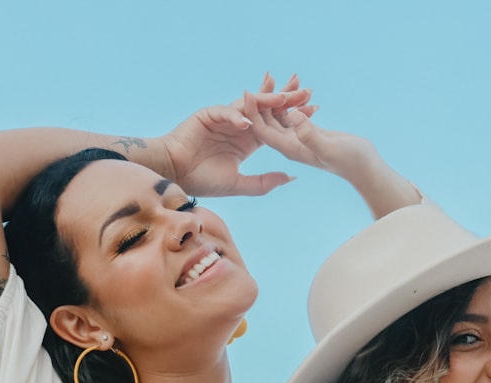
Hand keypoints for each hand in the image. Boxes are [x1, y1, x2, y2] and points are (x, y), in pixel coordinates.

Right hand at [159, 74, 312, 196]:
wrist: (175, 175)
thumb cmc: (203, 181)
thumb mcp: (238, 184)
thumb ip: (264, 182)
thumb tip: (291, 176)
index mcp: (248, 141)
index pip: (276, 125)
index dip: (294, 117)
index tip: (315, 110)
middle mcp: (240, 126)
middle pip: (267, 109)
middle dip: (286, 98)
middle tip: (306, 90)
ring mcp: (225, 118)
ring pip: (250, 105)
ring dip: (267, 100)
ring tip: (284, 96)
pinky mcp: (209, 115)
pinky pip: (226, 112)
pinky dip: (236, 116)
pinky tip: (247, 122)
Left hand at [242, 75, 377, 181]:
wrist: (364, 168)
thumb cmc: (350, 160)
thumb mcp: (329, 147)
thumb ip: (310, 134)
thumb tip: (293, 115)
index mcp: (289, 147)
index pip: (263, 129)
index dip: (253, 112)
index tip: (248, 91)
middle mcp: (290, 143)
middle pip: (268, 120)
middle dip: (264, 99)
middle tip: (265, 76)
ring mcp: (299, 137)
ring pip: (282, 114)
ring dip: (281, 97)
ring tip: (283, 77)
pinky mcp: (309, 131)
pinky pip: (295, 113)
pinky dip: (295, 100)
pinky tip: (300, 87)